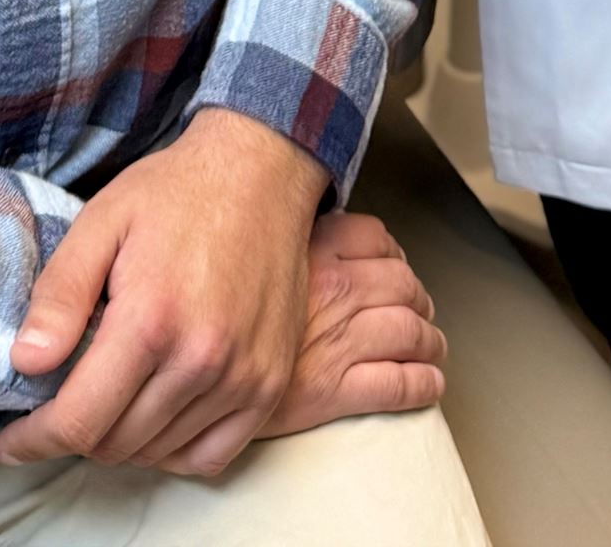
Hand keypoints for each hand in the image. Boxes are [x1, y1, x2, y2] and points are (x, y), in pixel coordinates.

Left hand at [0, 109, 326, 475]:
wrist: (260, 172)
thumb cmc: (175, 192)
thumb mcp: (103, 222)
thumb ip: (60, 293)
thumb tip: (24, 363)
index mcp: (151, 321)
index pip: (79, 421)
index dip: (35, 440)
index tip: (10, 442)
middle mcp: (201, 361)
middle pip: (116, 444)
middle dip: (74, 434)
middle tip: (58, 405)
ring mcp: (243, 379)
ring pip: (158, 454)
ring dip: (121, 440)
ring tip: (105, 399)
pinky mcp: (270, 384)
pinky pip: (211, 456)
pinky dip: (173, 451)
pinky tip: (154, 417)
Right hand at [154, 209, 448, 477]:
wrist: (179, 360)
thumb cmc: (203, 290)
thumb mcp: (236, 242)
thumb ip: (269, 232)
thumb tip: (283, 221)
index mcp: (313, 248)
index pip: (375, 237)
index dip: (391, 253)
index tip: (392, 263)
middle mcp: (334, 288)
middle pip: (402, 285)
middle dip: (417, 299)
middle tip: (418, 309)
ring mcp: (338, 338)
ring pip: (409, 332)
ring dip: (428, 340)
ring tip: (430, 346)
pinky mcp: (334, 388)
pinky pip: (398, 383)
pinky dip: (422, 383)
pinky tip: (429, 383)